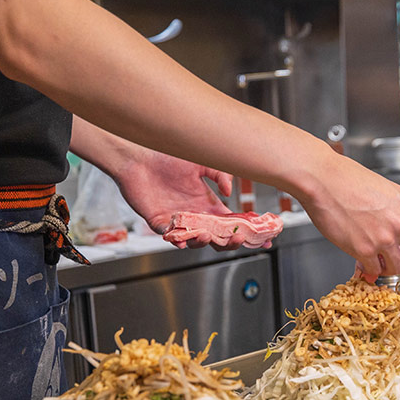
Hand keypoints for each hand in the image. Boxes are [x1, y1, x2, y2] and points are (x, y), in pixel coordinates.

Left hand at [111, 149, 237, 249]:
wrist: (138, 157)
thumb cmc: (167, 157)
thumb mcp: (200, 163)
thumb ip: (219, 175)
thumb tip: (230, 193)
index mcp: (207, 203)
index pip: (230, 222)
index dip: (245, 230)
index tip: (261, 236)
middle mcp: (195, 215)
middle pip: (217, 237)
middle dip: (230, 242)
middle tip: (238, 238)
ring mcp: (178, 220)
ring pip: (195, 241)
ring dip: (203, 242)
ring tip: (207, 235)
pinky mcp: (159, 222)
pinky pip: (171, 237)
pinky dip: (179, 241)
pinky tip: (184, 240)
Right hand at [296, 152, 399, 280]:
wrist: (324, 179)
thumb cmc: (349, 179)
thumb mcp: (387, 190)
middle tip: (397, 253)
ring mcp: (384, 239)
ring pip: (398, 268)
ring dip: (388, 265)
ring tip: (378, 257)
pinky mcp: (364, 250)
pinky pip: (375, 270)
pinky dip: (369, 268)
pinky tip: (363, 259)